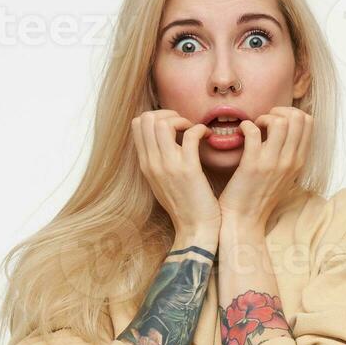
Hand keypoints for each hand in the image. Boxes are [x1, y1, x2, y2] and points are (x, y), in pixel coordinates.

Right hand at [130, 110, 219, 240]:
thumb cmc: (184, 206)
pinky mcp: (188, 170)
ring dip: (182, 120)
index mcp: (145, 165)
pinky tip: (208, 137)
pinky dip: (200, 129)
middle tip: (185, 125)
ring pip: (163, 123)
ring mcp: (168, 166)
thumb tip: (162, 141)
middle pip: (147, 118)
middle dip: (168, 114)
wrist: (195, 229)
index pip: (137, 124)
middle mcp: (152, 163)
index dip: (157, 117)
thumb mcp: (161, 183)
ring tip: (195, 130)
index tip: (174, 126)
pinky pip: (190, 135)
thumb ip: (158, 162)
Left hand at [217, 106, 310, 232]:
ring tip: (255, 127)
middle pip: (298, 117)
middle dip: (279, 111)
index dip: (291, 113)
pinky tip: (241, 134)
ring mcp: (273, 163)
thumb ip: (288, 155)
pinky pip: (254, 131)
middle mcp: (291, 161)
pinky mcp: (253, 165)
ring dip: (264, 117)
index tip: (275, 122)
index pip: (309, 122)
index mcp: (300, 162)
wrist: (244, 220)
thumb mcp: (284, 176)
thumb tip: (285, 131)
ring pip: (280, 121)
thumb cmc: (260, 196)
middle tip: (265, 121)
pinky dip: (246, 126)